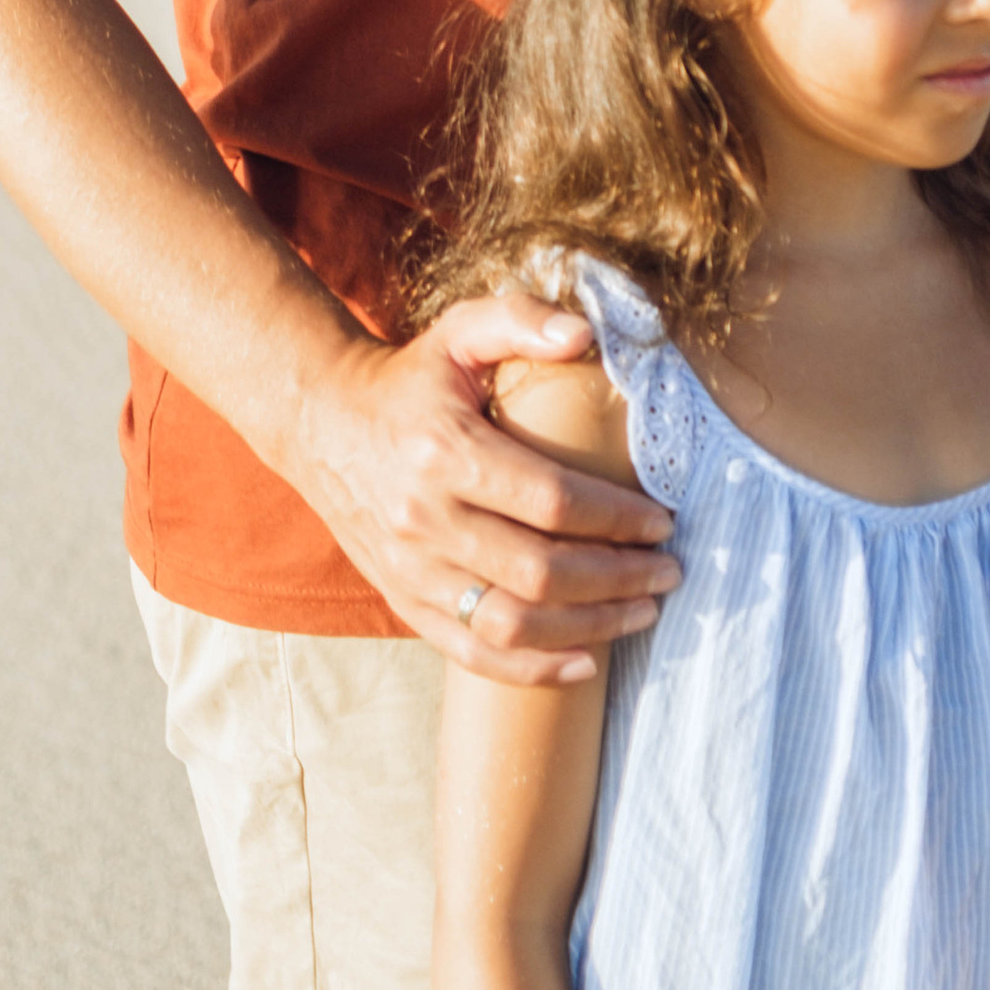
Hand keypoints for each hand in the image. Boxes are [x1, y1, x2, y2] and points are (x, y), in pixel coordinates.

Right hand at [295, 288, 678, 687]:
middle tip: (669, 570)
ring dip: (589, 627)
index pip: (551, 501)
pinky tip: (585, 660)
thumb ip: (521, 321)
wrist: (319, 422)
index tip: (663, 520)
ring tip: (643, 611)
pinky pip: (472, 652)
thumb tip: (585, 334)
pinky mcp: (403, 600)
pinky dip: (532, 668)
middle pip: (539, 572)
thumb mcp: (459, 331)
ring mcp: (411, 569)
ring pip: (511, 623)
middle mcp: (424, 520)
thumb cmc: (408, 379)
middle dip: (618, 578)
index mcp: (444, 453)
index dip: (616, 518)